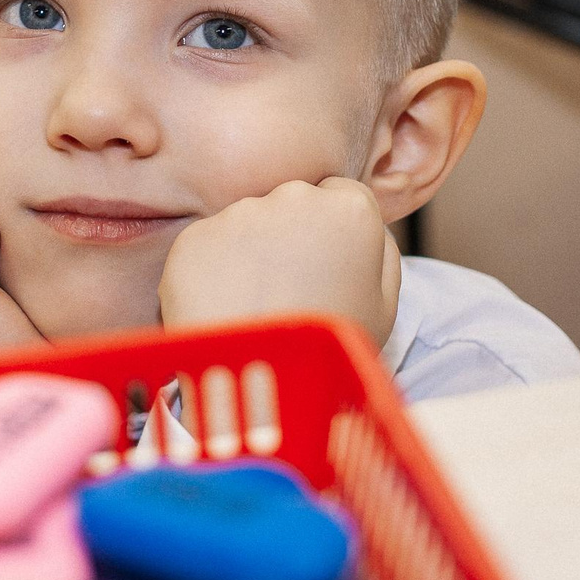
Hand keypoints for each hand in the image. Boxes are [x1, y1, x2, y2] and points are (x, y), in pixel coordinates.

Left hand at [158, 178, 401, 348]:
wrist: (262, 384)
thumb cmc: (331, 350)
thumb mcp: (385, 306)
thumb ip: (381, 252)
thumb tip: (365, 226)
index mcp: (350, 209)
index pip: (340, 195)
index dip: (331, 232)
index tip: (323, 265)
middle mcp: (293, 196)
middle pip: (290, 203)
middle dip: (288, 236)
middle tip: (287, 291)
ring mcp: (238, 215)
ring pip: (246, 224)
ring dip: (248, 254)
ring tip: (255, 308)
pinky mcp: (194, 238)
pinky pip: (207, 249)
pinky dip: (211, 274)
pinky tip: (224, 310)